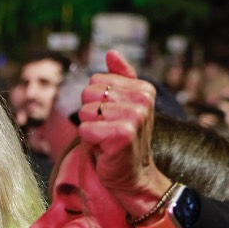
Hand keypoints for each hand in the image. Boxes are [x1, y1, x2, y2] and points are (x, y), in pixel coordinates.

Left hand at [77, 50, 171, 217]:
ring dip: (89, 130)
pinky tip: (105, 149)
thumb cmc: (122, 139)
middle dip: (90, 115)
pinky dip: (89, 143)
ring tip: (107, 140)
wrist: (133, 175)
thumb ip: (119, 78)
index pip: (95, 80)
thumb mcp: (122, 105)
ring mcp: (135, 116)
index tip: (112, 118)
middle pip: (87, 94)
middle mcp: (143, 99)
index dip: (95, 102)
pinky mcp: (123, 134)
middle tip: (107, 131)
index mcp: (143, 88)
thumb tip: (112, 52)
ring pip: (85, 112)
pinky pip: (84, 130)